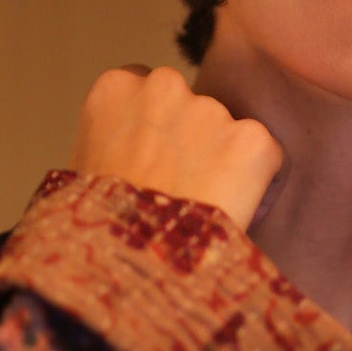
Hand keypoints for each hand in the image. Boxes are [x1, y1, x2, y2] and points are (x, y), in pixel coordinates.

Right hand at [69, 66, 282, 234]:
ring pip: (231, 135)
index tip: (160, 171)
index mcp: (116, 88)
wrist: (137, 265)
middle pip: (195, 111)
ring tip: (208, 213)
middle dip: (196, 146)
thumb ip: (113, 143)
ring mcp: (209, 109)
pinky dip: (262, 186)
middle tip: (187, 196)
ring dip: (227, 166)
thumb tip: (130, 157)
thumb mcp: (84, 175)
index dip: (160, 137)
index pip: (151, 95)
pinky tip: (237, 216)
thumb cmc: (104, 231)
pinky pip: (267, 159)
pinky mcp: (251, 139)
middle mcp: (163, 85)